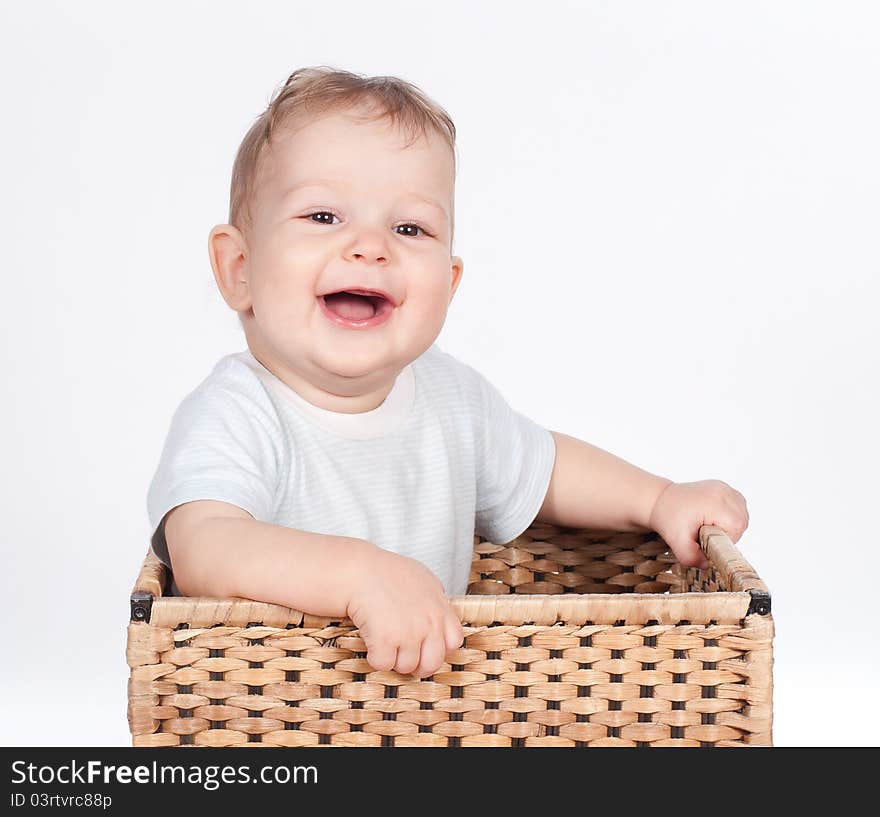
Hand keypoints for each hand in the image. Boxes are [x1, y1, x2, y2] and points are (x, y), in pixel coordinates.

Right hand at [346, 547, 464, 677]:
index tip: (424, 645)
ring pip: (406, 667)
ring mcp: (409, 633)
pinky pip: (384, 665)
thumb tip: (438, 608)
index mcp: (439, 608)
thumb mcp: (421, 578)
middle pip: (432, 663)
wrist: (359, 570)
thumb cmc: (385, 571)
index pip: (454, 641)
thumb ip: (434, 597)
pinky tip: (371, 641)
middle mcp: (429, 623)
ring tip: (383, 639)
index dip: (439, 648)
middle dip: (417, 664)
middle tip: (402, 653)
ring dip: (393, 659)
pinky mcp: (387, 641)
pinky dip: (375, 658)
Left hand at [647, 479, 748, 569]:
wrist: (659, 501)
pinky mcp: (723, 487)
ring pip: (741, 514)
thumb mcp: (677, 542)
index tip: (705, 538)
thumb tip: (707, 564)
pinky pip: (736, 506)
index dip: (723, 540)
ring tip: (706, 524)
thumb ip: (692, 558)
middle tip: (704, 533)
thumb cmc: (668, 518)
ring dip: (728, 524)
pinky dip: (727, 515)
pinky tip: (711, 517)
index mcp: (718, 503)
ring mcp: (725, 487)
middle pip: (741, 522)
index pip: (737, 530)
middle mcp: (724, 492)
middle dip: (726, 533)